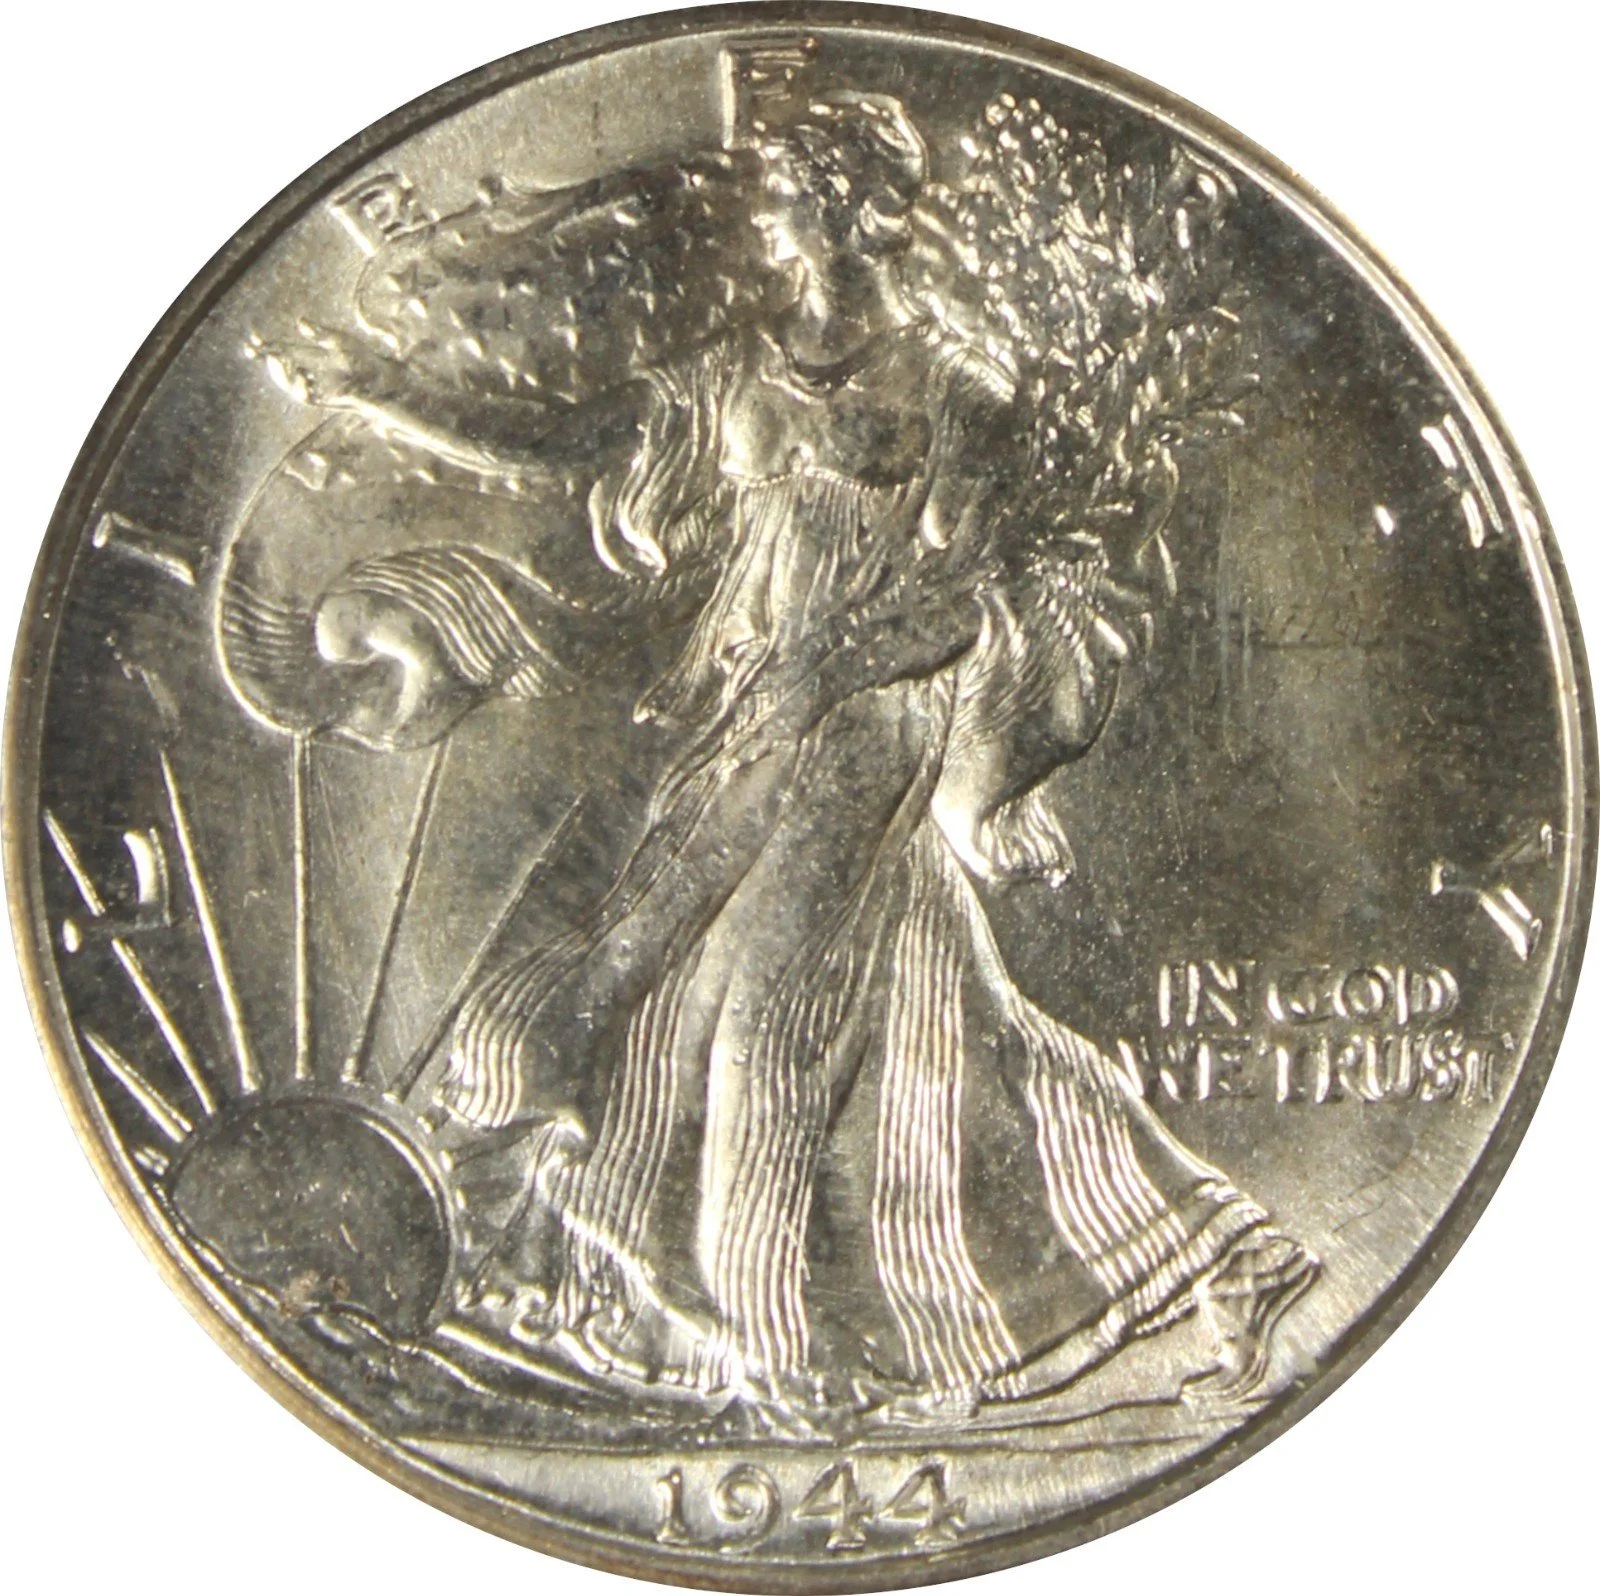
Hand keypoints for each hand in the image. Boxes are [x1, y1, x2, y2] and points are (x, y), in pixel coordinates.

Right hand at [246, 321, 379, 409]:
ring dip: (278, 371)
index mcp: (309, 355)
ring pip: (287, 382)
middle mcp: (308, 370)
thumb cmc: (363, 358)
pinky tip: (297, 372)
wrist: (379, 380)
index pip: (282, 349)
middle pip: (279, 366)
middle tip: (252, 349)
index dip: (266, 345)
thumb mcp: (340, 341)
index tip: (253, 337)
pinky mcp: (322, 399)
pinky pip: (303, 395)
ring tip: (273, 357)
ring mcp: (314, 386)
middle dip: (265, 358)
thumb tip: (300, 323)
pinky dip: (297, 385)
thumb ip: (319, 334)